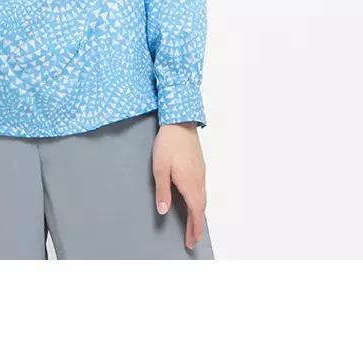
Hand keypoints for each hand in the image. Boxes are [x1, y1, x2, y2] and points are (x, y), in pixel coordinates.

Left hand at [152, 122, 206, 250]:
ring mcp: (201, 173)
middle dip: (196, 225)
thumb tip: (164, 211)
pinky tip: (193, 202)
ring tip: (192, 225)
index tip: (191, 242)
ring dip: (198, 214)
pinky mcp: (199, 166)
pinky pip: (202, 190)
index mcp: (190, 184)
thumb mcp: (160, 168)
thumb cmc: (168, 144)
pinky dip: (199, 202)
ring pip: (202, 199)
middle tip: (191, 239)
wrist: (180, 122)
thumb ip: (163, 191)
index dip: (194, 229)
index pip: (195, 212)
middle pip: (200, 208)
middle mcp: (199, 181)